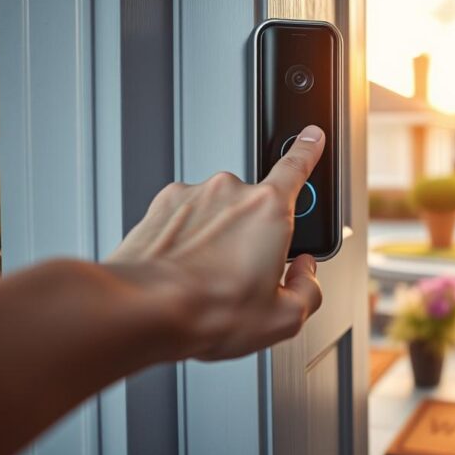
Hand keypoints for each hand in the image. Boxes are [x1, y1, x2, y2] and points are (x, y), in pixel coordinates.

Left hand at [109, 125, 325, 359]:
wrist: (143, 309)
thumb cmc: (208, 310)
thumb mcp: (283, 317)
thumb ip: (308, 290)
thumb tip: (305, 274)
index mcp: (268, 210)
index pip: (296, 167)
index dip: (307, 149)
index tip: (311, 137)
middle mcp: (230, 192)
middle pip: (254, 209)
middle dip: (252, 238)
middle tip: (242, 276)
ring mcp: (193, 195)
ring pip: (217, 216)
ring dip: (217, 240)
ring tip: (206, 280)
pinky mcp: (162, 206)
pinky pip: (186, 220)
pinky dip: (187, 241)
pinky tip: (184, 271)